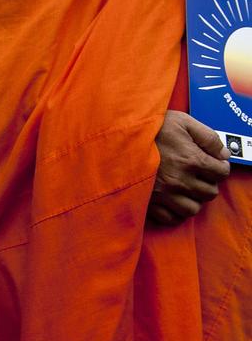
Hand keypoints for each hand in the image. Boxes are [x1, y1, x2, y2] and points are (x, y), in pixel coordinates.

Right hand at [147, 110, 230, 224]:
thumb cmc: (149, 129)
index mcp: (191, 159)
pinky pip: (170, 218)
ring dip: (193, 200)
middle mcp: (180, 180)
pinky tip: (173, 201)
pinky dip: (175, 212)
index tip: (214, 164)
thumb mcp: (182, 122)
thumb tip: (223, 153)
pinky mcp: (149, 202)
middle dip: (208, 183)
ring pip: (192, 209)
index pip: (221, 172)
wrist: (118, 138)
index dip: (220, 167)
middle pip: (209, 192)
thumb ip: (208, 137)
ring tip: (186, 189)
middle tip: (199, 175)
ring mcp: (164, 194)